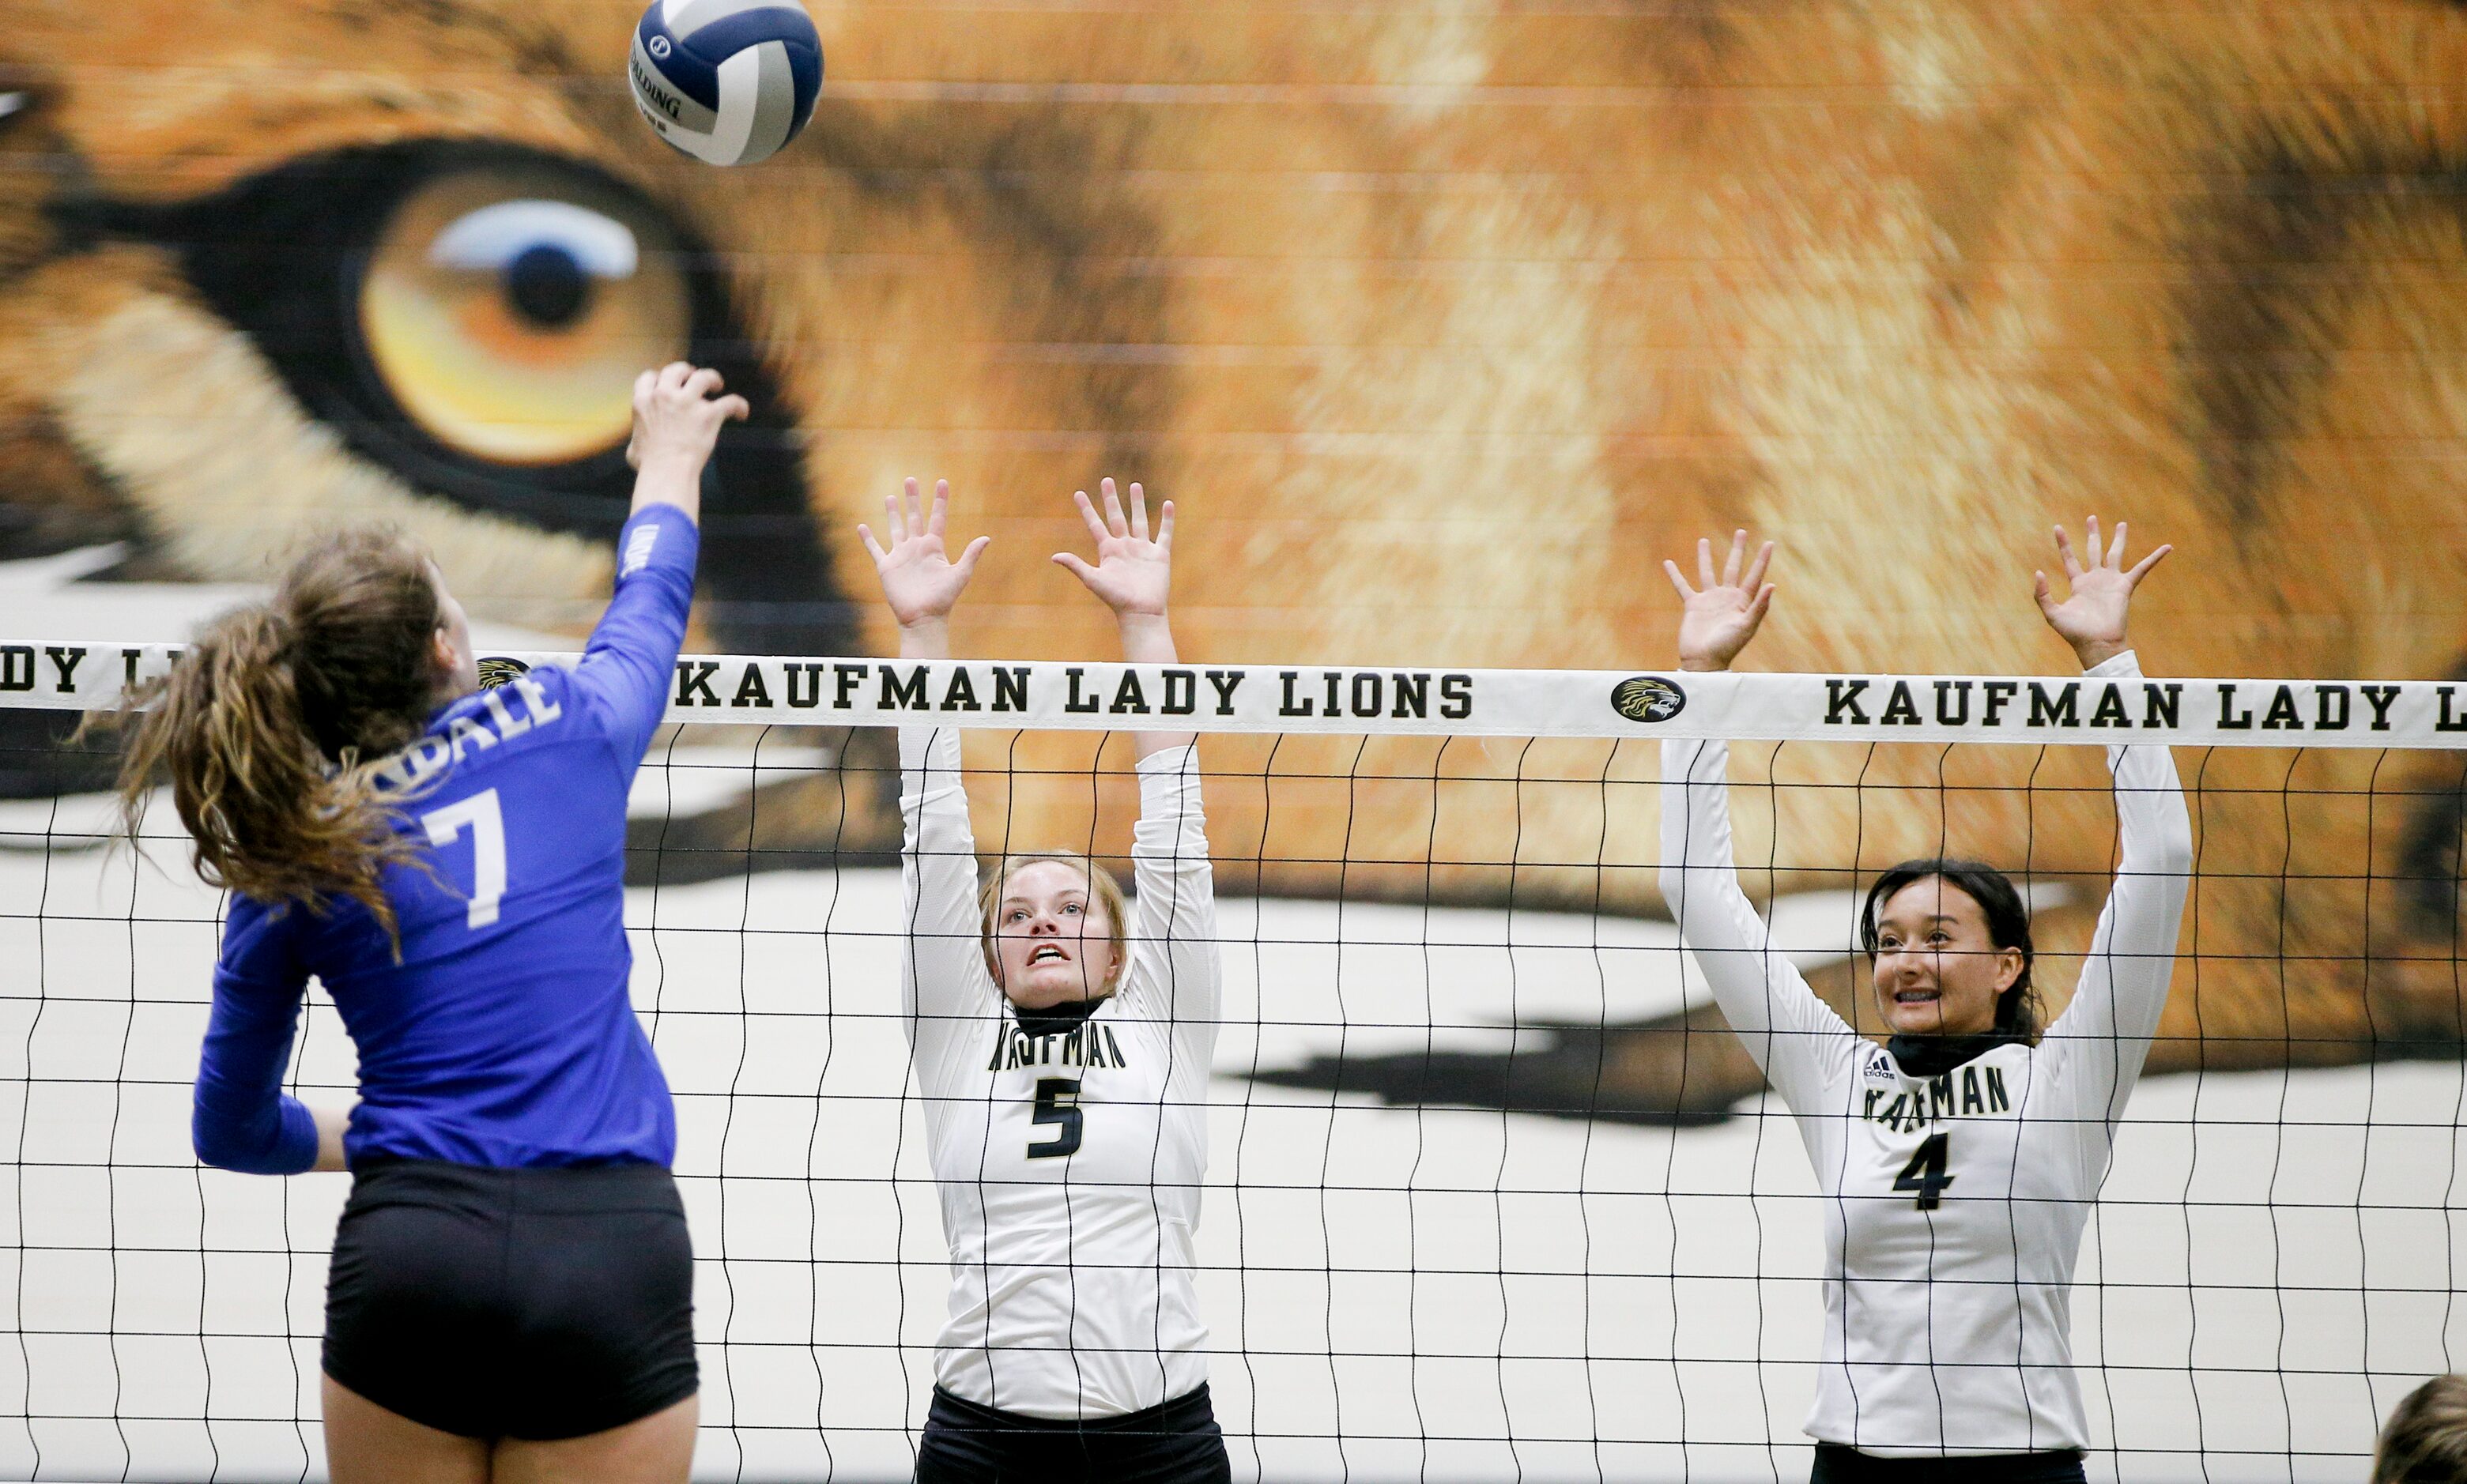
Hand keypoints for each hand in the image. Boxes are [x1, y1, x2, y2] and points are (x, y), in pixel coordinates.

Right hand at [624, 362, 749, 471]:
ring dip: (712, 378)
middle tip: (694, 376)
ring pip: (703, 377)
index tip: (667, 384)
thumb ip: (639, 437)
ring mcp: (688, 402)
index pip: (649, 377)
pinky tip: (742, 413)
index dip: (659, 378)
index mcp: (643, 401)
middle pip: (676, 370)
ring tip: (718, 386)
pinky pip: (730, 402)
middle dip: (686, 371)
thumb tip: (639, 444)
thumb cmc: (649, 466)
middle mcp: (664, 395)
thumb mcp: (633, 447)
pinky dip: (739, 406)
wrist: (667, 472)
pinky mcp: (709, 414)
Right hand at [858, 478, 990, 631]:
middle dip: (913, 498)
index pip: (938, 518)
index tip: (942, 482)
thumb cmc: (943, 599)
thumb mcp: (960, 575)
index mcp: (934, 547)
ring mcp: (901, 556)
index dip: (940, 500)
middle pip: (915, 517)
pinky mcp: (887, 567)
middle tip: (910, 479)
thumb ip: (971, 555)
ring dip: (893, 513)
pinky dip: (868, 539)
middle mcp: (917, 548)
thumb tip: (987, 538)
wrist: (923, 618)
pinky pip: (875, 549)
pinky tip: (862, 527)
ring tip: (890, 496)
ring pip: (896, 528)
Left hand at [1053, 477, 1171, 621]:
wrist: (1141, 612)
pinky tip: (1169, 505)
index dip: (1086, 509)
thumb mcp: (1093, 580)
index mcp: (1108, 551)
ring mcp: (1142, 549)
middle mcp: (1124, 546)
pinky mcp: (1160, 555)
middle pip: (1117, 517)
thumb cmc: (1116, 599)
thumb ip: (1076, 565)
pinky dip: (1167, 520)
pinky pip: (1164, 534)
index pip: (1095, 524)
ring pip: (1140, 520)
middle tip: (1106, 480)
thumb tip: (1053, 557)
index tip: (1078, 493)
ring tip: (1135, 485)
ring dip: (1138, 503)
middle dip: (1111, 499)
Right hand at [1664, 530, 1774, 671]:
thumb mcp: (1747, 626)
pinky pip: (1682, 586)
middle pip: (1733, 567)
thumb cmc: (1728, 646)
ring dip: (1705, 557)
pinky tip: (1668, 563)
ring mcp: (1709, 600)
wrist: (1704, 661)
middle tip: (1740, 531)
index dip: (1762, 559)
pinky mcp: (1692, 605)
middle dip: (1737, 550)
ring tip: (1703, 540)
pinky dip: (1675, 575)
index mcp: (1742, 601)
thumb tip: (1772, 585)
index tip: (1769, 543)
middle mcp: (1726, 597)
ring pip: (1707, 572)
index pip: (1755, 575)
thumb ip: (1759, 606)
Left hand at [2033, 517, 2168, 668]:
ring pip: (2115, 554)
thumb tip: (2039, 572)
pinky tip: (2166, 547)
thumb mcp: (2051, 613)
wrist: (2097, 643)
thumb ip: (2041, 594)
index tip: (2057, 527)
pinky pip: (2142, 569)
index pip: (2070, 558)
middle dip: (2093, 534)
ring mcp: (2111, 582)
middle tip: (2091, 518)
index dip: (2064, 543)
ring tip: (2121, 524)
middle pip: (2094, 551)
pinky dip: (2154, 558)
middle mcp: (2095, 579)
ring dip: (2118, 539)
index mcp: (2078, 584)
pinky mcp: (2125, 587)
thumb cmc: (2074, 632)